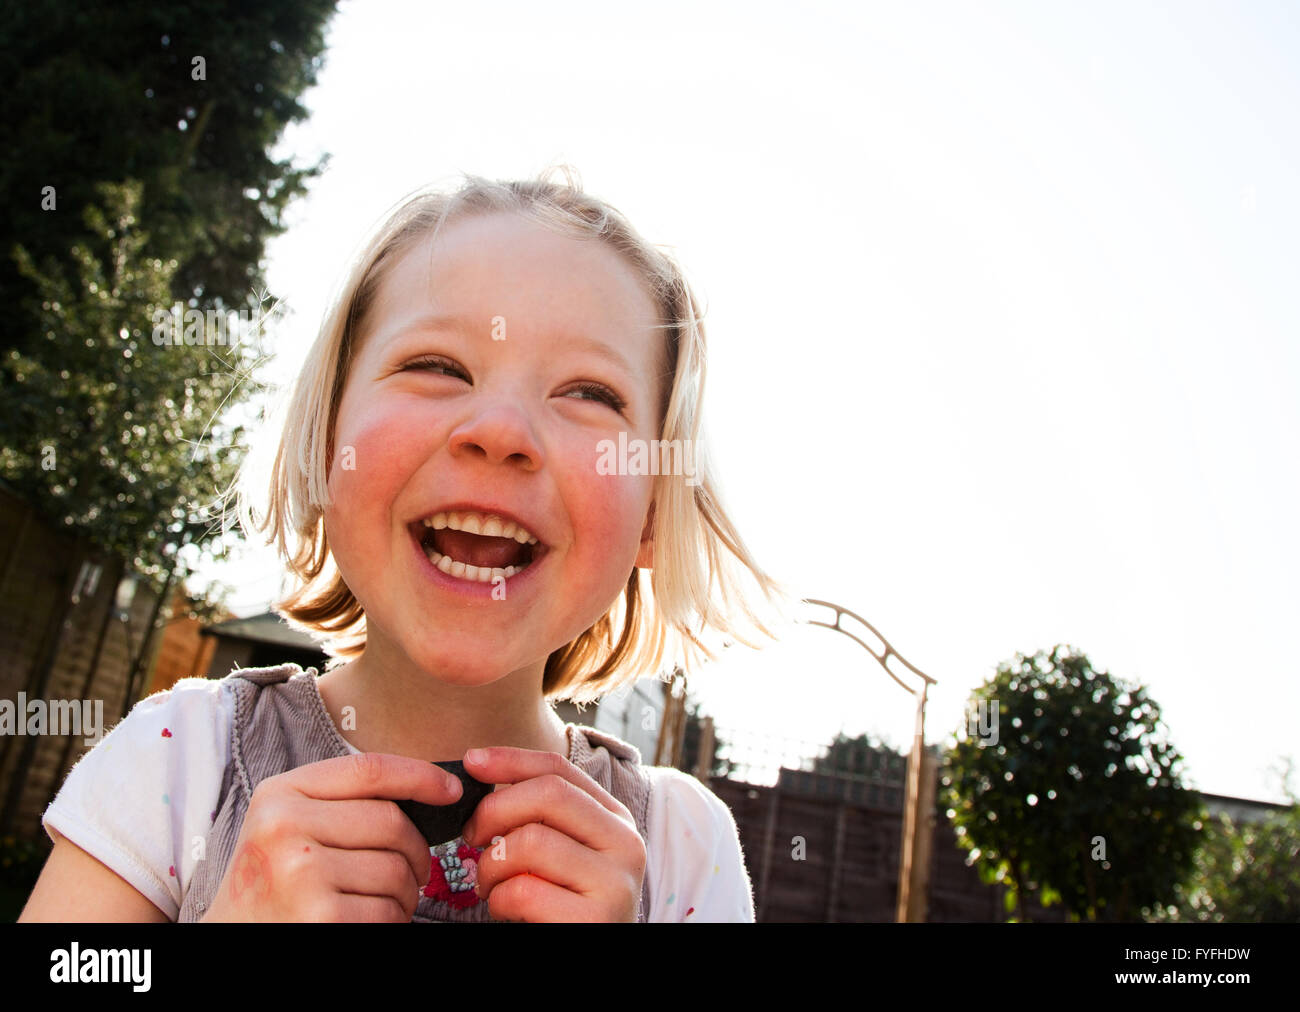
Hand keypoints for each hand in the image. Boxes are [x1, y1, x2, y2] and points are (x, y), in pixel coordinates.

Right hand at [200, 753, 463, 921]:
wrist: (228, 939)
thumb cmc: (270, 883)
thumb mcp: (287, 825)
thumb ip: (340, 802)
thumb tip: (430, 787)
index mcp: (280, 794)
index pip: (369, 770)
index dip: (421, 775)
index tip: (451, 789)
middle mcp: (285, 827)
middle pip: (392, 823)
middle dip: (416, 852)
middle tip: (412, 872)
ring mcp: (301, 872)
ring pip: (397, 871)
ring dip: (405, 893)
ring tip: (379, 902)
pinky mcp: (320, 917)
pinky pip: (387, 911)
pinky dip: (392, 921)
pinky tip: (366, 922)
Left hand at [460, 747, 646, 921]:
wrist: (592, 964)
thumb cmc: (562, 906)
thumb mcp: (560, 854)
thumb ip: (539, 816)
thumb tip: (481, 768)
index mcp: (616, 820)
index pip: (560, 770)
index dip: (511, 759)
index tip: (471, 761)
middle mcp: (626, 844)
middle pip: (546, 794)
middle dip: (494, 809)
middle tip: (470, 837)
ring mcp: (615, 883)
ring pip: (529, 842)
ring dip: (491, 865)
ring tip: (490, 885)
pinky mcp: (594, 920)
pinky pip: (523, 891)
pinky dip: (498, 901)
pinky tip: (506, 912)